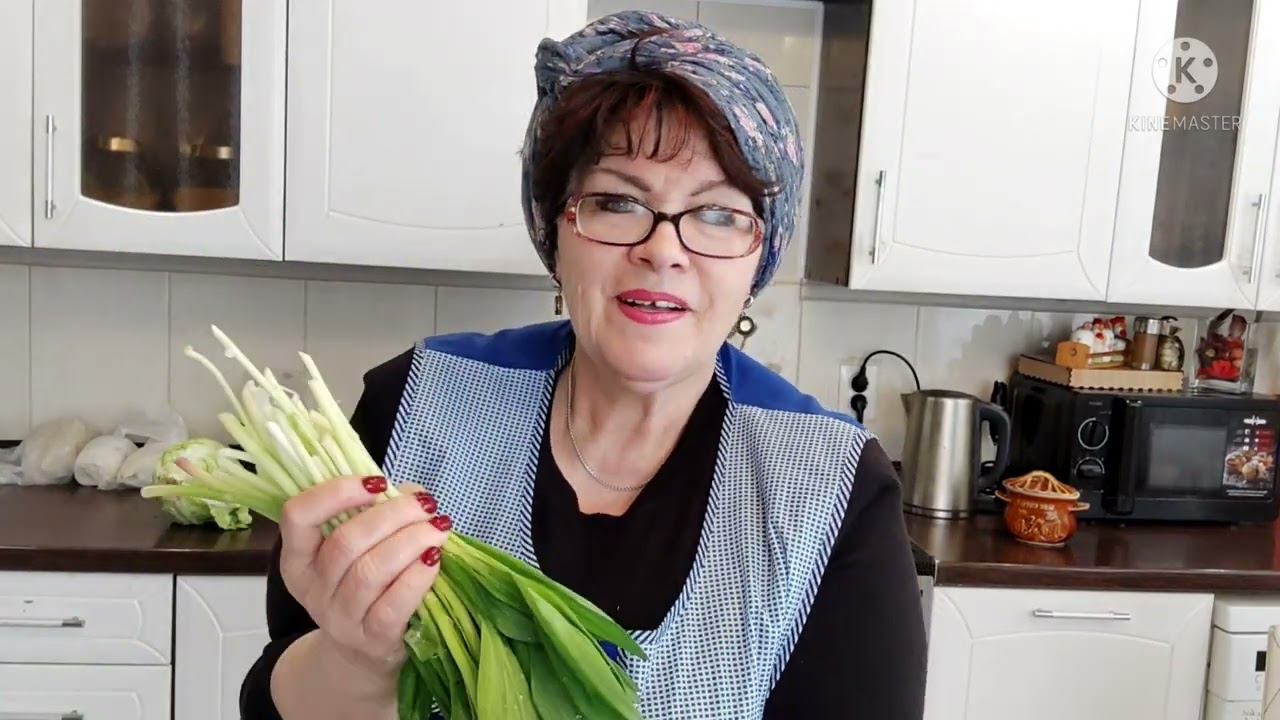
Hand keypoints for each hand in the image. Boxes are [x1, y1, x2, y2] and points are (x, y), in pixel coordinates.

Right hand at [277, 475, 449, 693]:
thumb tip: (413, 494)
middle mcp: (313, 589)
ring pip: (370, 572)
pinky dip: (417, 577)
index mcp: (299, 558)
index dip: (336, 492)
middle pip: (345, 542)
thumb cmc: (363, 588)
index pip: (298, 516)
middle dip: (392, 515)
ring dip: (410, 542)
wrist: (362, 655)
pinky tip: (435, 559)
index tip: (376, 482)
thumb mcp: (356, 551)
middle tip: (425, 506)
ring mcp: (339, 618)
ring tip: (438, 529)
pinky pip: (393, 604)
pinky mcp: (372, 640)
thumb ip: (375, 515)